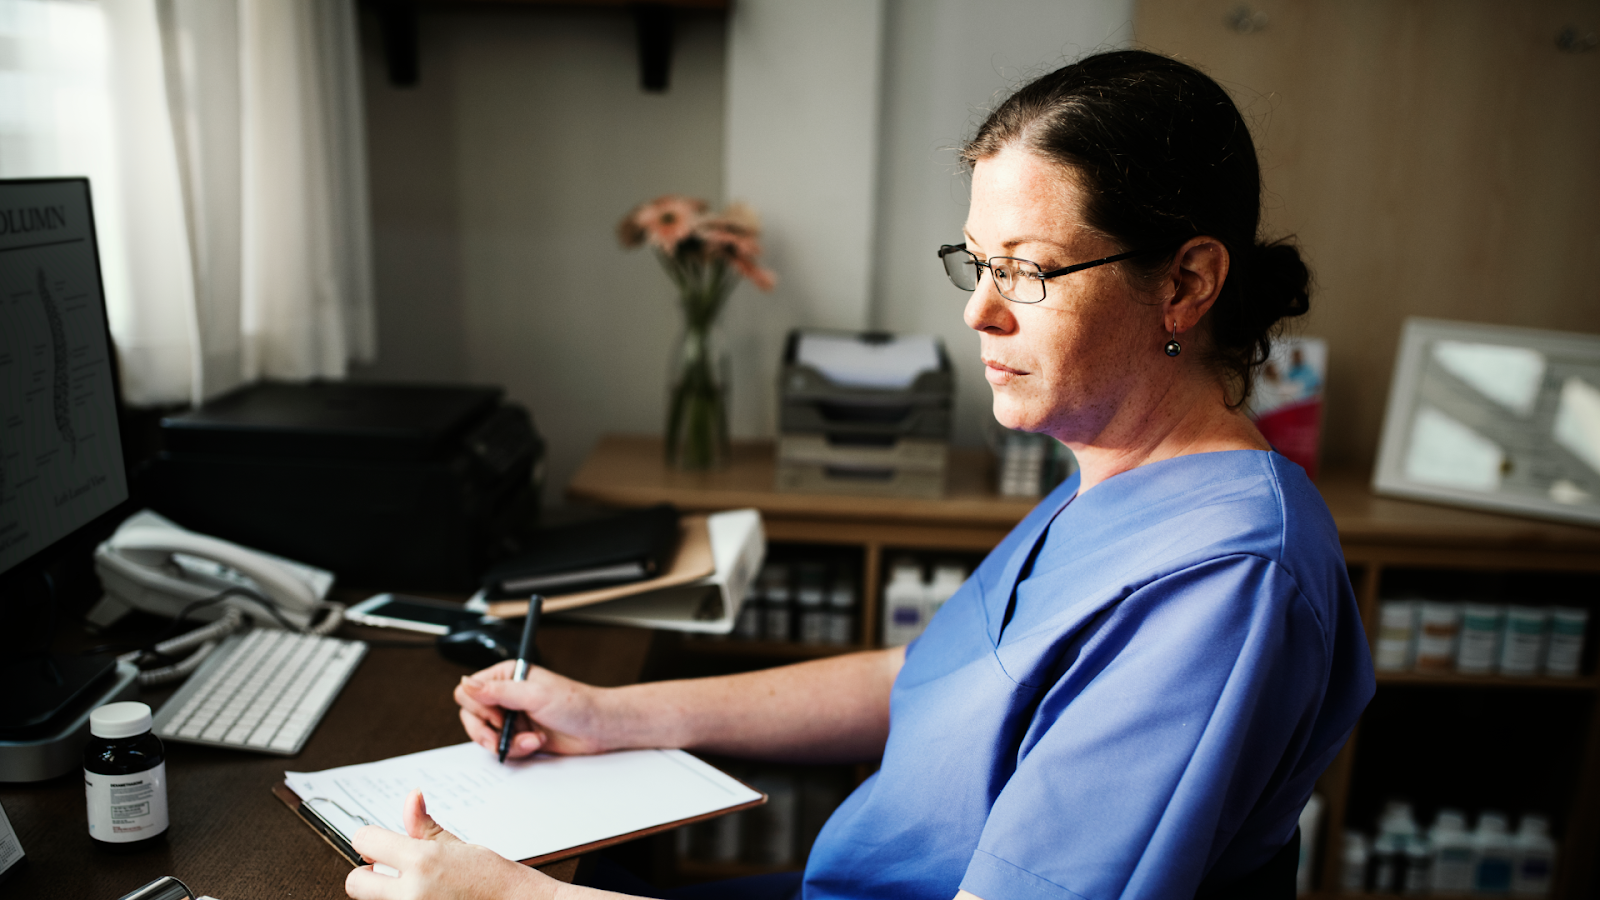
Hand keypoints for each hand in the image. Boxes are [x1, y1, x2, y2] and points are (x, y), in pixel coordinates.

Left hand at [345, 790, 552, 899]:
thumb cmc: (493, 879)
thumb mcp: (459, 845)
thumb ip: (424, 826)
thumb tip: (411, 797)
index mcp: (422, 860)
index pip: (365, 840)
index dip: (371, 839)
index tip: (379, 843)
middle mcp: (411, 891)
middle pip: (355, 882)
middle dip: (368, 874)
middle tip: (390, 872)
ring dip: (385, 893)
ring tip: (414, 887)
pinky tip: (426, 897)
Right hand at [455, 661, 611, 758]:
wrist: (597, 728)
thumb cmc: (574, 704)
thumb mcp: (534, 695)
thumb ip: (498, 691)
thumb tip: (466, 683)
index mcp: (505, 676)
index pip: (468, 691)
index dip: (478, 707)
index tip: (498, 715)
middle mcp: (504, 695)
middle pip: (470, 716)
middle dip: (487, 731)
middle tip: (506, 732)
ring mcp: (510, 717)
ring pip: (485, 736)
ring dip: (507, 742)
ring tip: (531, 739)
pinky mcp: (517, 735)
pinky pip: (502, 748)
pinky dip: (517, 749)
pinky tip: (536, 742)